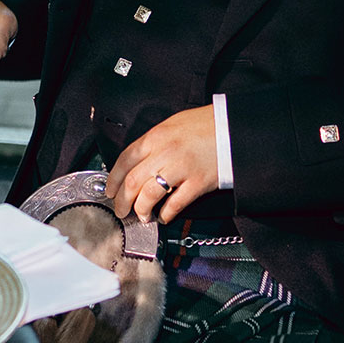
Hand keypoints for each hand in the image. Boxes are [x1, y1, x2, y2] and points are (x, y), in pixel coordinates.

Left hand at [105, 106, 218, 223]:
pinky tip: (163, 217)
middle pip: (133, 181)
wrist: (233, 128)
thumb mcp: (172, 125)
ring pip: (150, 195)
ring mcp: (181, 168)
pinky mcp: (198, 183)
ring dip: (142, 209)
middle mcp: (165, 152)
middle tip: (121, 210)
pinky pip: (175, 204)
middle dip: (123, 201)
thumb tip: (137, 163)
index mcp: (156, 137)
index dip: (114, 179)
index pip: (125, 160)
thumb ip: (153, 143)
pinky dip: (166, 214)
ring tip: (142, 216)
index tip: (110, 191)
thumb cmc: (204, 125)